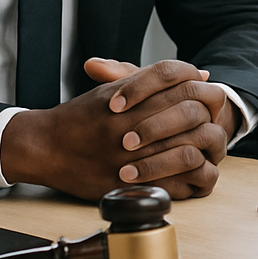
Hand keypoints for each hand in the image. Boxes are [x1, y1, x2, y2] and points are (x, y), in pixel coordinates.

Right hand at [0, 59, 231, 200]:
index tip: (205, 92)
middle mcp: (132, 124)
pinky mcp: (128, 184)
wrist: (45, 146)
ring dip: (203, 147)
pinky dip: (189, 178)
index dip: (199, 85)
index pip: (181, 81)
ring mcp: (130, 156)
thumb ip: (154, 79)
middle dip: (207, 115)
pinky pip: (174, 183)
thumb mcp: (114, 88)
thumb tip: (200, 74)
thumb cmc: (81, 116)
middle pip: (190, 112)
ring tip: (207, 146)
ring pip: (188, 149)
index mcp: (131, 96)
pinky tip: (193, 172)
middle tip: (212, 120)